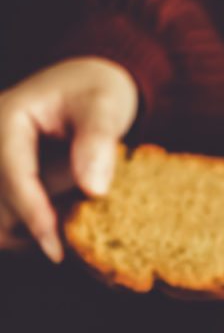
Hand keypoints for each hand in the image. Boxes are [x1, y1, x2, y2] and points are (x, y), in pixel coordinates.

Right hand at [0, 58, 138, 260]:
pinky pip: (3, 218)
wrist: (88, 85)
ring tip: (66, 234)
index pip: (11, 174)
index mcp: (5, 119)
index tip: (55, 247)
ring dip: (25, 234)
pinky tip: (56, 228)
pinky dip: (25, 231)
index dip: (32, 213)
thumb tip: (93, 188)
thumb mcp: (105, 106)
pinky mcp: (0, 179)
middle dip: (31, 226)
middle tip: (75, 240)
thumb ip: (98, 140)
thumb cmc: (97, 91)